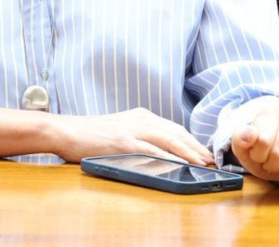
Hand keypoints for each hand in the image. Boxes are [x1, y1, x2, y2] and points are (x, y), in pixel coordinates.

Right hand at [51, 108, 212, 165]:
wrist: (67, 130)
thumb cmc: (91, 134)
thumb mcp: (120, 131)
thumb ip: (139, 137)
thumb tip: (161, 152)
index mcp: (141, 116)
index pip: (174, 128)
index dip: (191, 141)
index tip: (204, 153)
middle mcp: (140, 119)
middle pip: (176, 132)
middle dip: (196, 147)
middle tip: (211, 160)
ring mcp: (132, 129)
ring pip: (168, 139)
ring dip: (188, 151)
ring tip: (202, 163)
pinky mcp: (123, 141)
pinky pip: (150, 149)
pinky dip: (167, 156)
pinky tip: (179, 164)